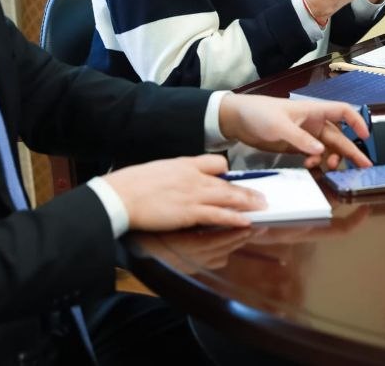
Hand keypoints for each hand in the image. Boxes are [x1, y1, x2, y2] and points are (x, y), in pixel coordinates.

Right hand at [103, 154, 265, 230]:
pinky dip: (234, 218)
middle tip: (263, 196)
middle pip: (227, 183)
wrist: (121, 195)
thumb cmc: (133, 184)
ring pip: (228, 197)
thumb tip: (180, 182)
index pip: (216, 162)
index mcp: (185, 164)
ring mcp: (193, 194)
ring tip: (262, 208)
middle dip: (247, 191)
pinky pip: (218, 215)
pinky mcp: (189, 212)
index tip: (233, 179)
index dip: (227, 172)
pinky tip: (245, 221)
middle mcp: (193, 177)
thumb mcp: (158, 170)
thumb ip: (175, 175)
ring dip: (247, 203)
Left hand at [217, 94, 372, 169]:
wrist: (237, 119)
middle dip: (351, 150)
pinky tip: (311, 166)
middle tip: (363, 167)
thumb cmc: (259, 114)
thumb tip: (321, 151)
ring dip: (331, 158)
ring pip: (328, 148)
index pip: (343, 111)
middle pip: (339, 136)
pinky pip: (314, 155)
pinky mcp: (296, 146)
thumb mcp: (279, 126)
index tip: (366, 136)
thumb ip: (300, 139)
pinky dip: (317, 162)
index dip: (357, 121)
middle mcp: (314, 122)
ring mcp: (305, 135)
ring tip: (327, 167)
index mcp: (313, 111)